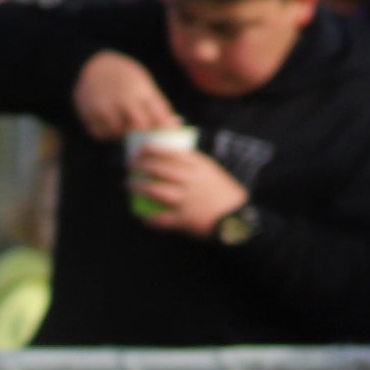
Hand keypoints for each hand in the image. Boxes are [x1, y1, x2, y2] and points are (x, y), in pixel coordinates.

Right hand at [71, 49, 182, 140]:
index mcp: (141, 89)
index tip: (165, 135)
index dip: (164, 128)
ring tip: (124, 129)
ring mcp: (105, 106)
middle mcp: (123, 98)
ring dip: (123, 135)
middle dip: (143, 134)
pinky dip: (107, 135)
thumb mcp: (144, 84)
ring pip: (118, 133)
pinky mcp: (89, 113)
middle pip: (139, 126)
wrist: (93, 65)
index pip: (158, 115)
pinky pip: (100, 134)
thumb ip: (158, 104)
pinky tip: (109, 128)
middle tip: (144, 137)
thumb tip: (176, 124)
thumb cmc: (125, 77)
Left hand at [129, 140, 249, 234]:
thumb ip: (195, 164)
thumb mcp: (212, 171)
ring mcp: (187, 199)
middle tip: (131, 166)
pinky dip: (151, 219)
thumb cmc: (224, 193)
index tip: (142, 150)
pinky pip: (162, 218)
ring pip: (155, 190)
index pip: (171, 152)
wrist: (239, 217)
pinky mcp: (185, 219)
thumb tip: (173, 157)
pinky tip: (143, 218)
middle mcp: (191, 180)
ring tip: (129, 185)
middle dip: (141, 166)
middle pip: (159, 169)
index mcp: (199, 166)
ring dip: (139, 187)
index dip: (152, 150)